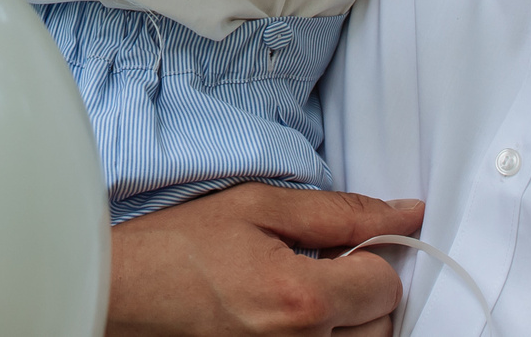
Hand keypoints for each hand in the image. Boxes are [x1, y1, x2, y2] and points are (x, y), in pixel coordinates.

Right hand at [106, 183, 423, 336]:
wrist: (125, 293)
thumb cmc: (180, 248)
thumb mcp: (259, 206)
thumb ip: (340, 212)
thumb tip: (405, 213)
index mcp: (302, 300)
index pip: (386, 283)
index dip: (371, 254)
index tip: (339, 244)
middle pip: (381, 324)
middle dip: (362, 290)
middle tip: (318, 265)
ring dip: (345, 320)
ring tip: (299, 293)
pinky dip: (320, 336)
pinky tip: (288, 316)